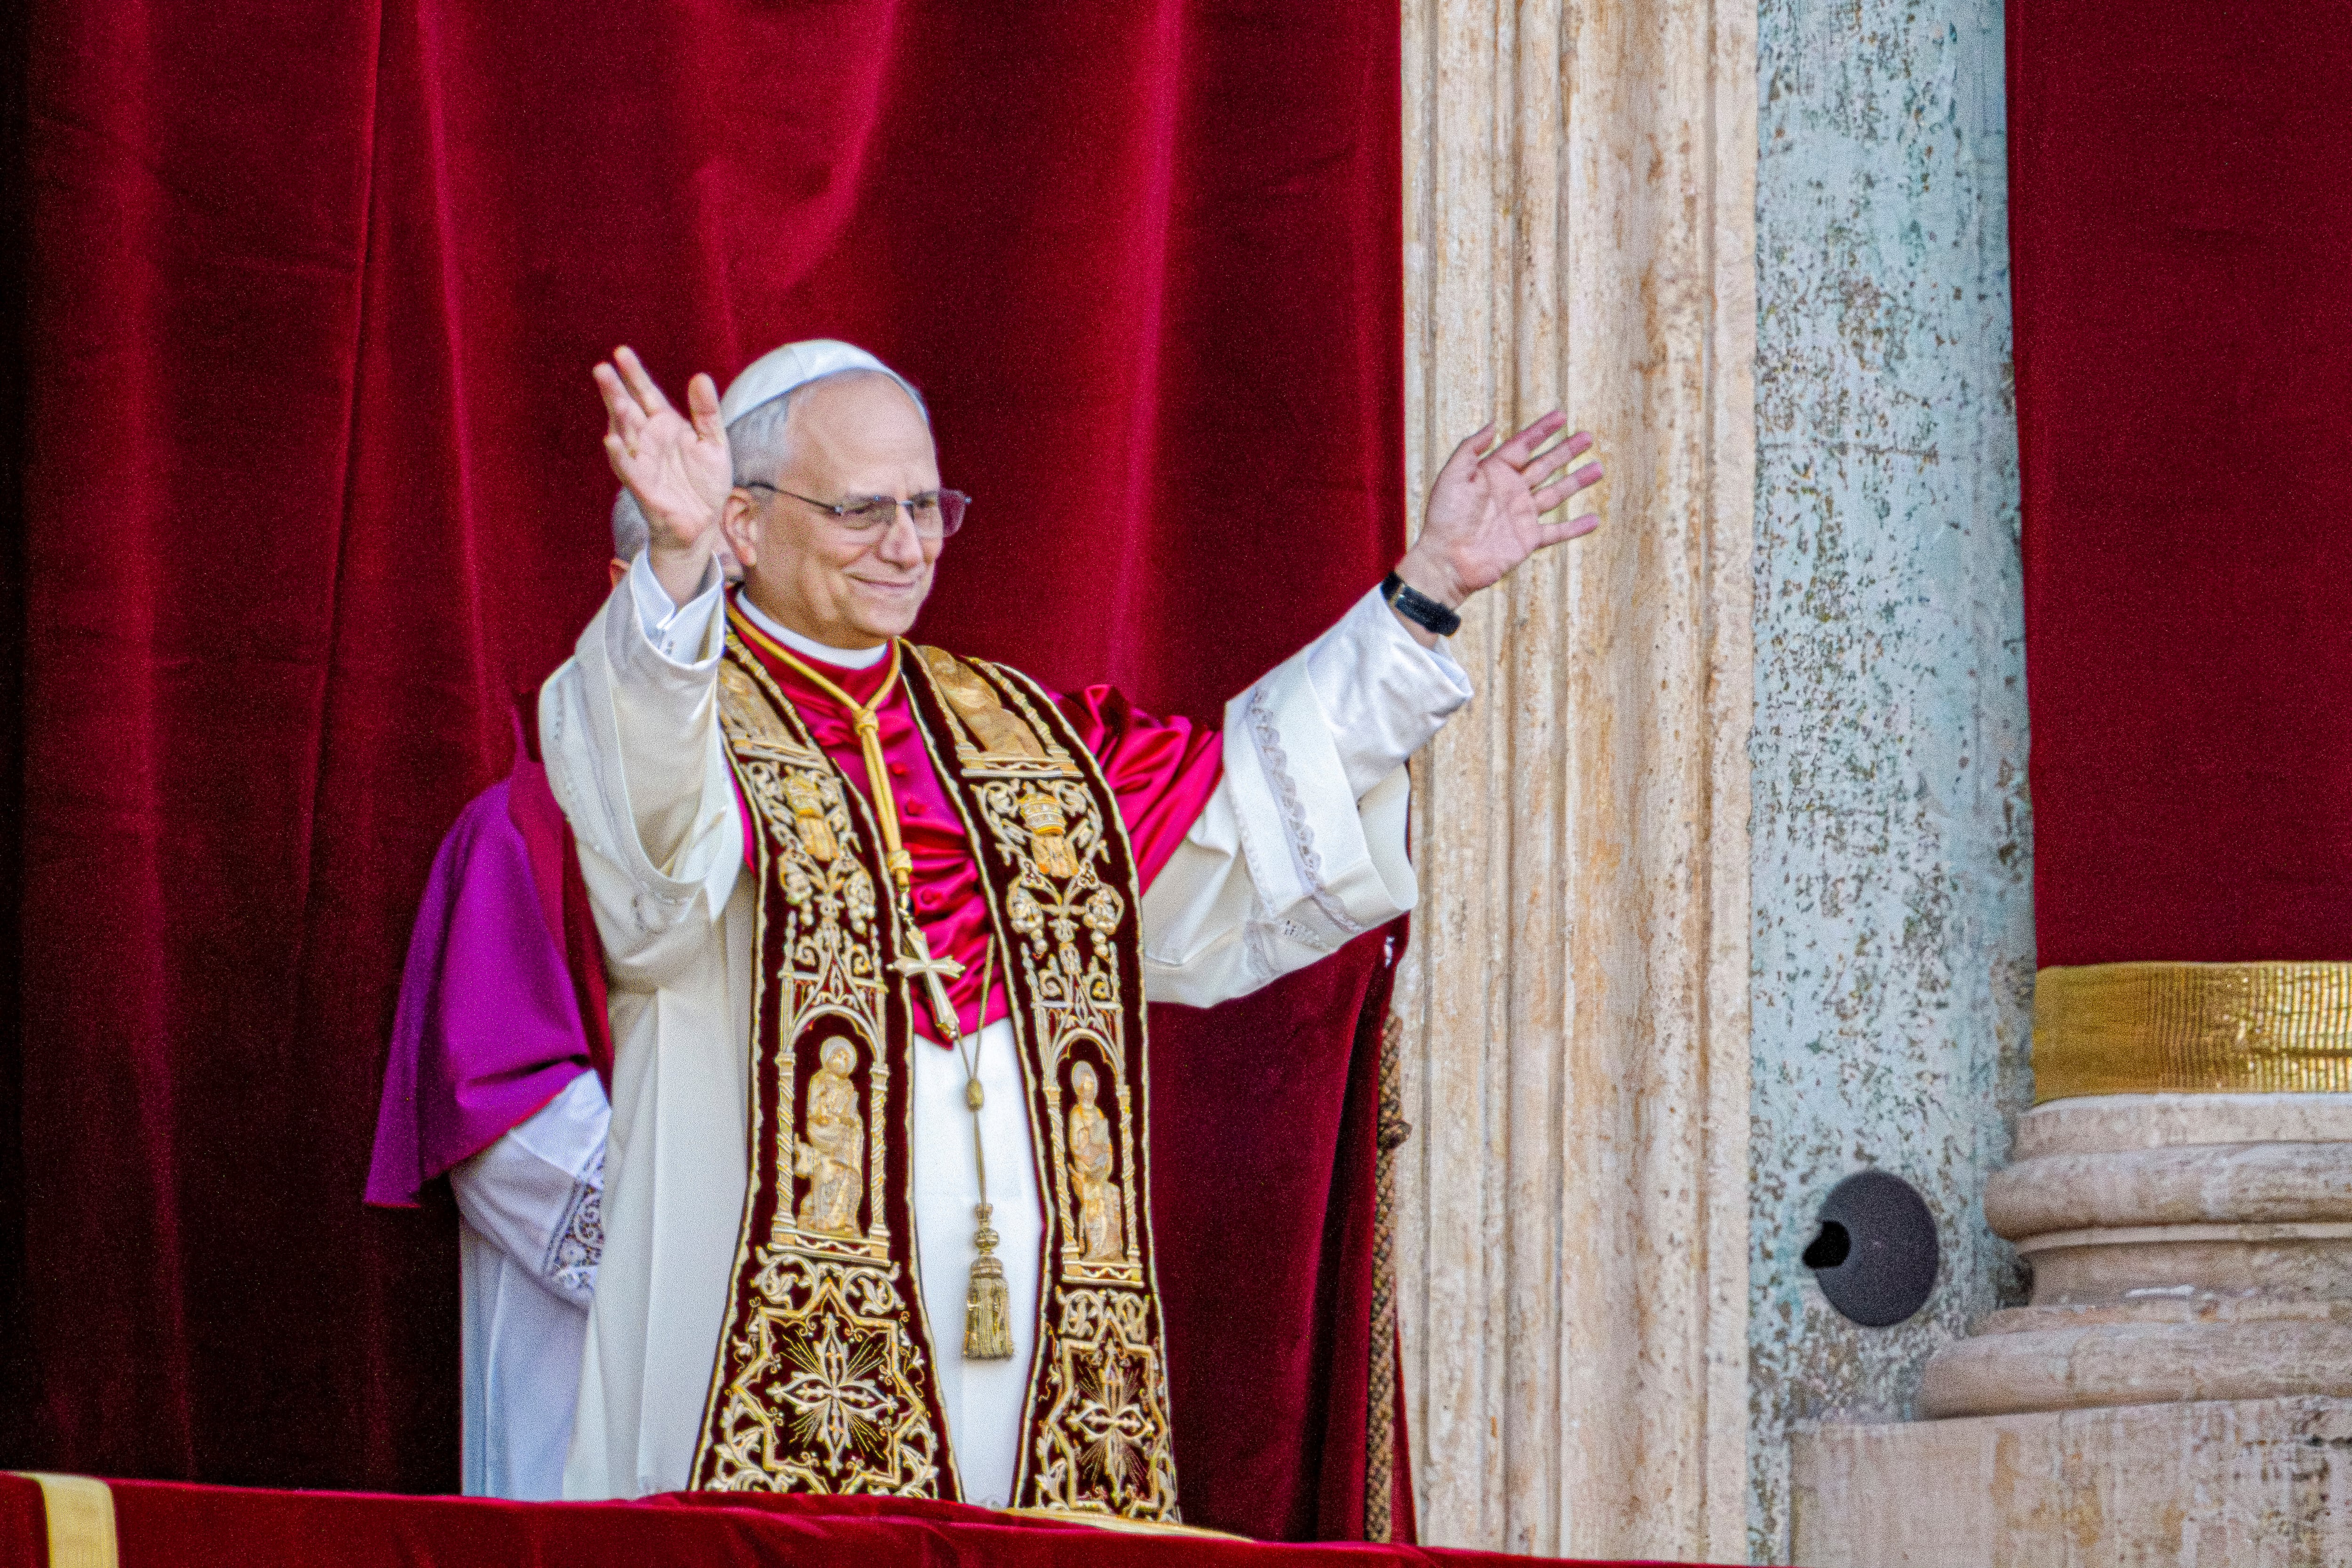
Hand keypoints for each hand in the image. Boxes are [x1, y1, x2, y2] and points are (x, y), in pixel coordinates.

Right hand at [591, 346, 730, 604]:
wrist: (704, 524)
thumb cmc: (705, 483)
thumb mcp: (714, 442)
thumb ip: (707, 412)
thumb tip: (700, 377)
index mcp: (665, 425)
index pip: (646, 394)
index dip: (634, 374)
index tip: (621, 352)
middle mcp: (648, 440)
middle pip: (628, 409)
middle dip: (615, 389)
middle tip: (602, 368)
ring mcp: (642, 462)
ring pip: (624, 434)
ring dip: (615, 414)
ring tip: (608, 392)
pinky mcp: (643, 487)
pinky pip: (628, 469)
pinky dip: (620, 455)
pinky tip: (611, 439)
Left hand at [1395, 412, 1601, 633]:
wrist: (1447, 560)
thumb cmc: (1444, 518)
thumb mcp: (1452, 476)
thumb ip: (1471, 448)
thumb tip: (1493, 424)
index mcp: (1493, 473)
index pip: (1522, 446)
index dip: (1541, 431)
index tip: (1561, 416)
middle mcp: (1511, 491)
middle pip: (1545, 465)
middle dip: (1566, 451)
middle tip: (1587, 437)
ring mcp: (1522, 515)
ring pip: (1556, 493)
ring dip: (1577, 481)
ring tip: (1598, 468)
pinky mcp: (1528, 539)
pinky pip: (1557, 531)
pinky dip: (1576, 527)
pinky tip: (1594, 520)